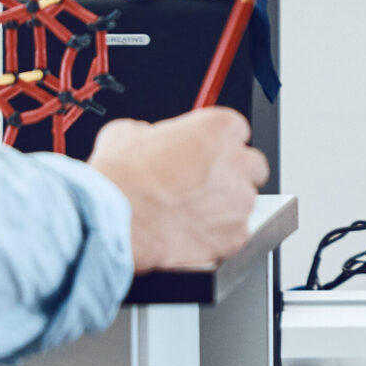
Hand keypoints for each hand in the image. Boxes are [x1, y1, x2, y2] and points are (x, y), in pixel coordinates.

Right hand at [88, 111, 268, 272]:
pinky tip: (192, 234)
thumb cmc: (123, 178)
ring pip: (243, 203)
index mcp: (221, 128)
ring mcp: (240, 202)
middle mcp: (239, 162)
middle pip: (250, 168)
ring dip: (224, 209)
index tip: (203, 157)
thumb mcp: (130, 132)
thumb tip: (153, 140)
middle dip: (230, 177)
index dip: (217, 148)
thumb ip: (156, 133)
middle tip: (201, 187)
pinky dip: (219, 238)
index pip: (236, 133)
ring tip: (190, 215)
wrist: (114, 218)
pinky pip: (236, 236)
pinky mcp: (235, 237)